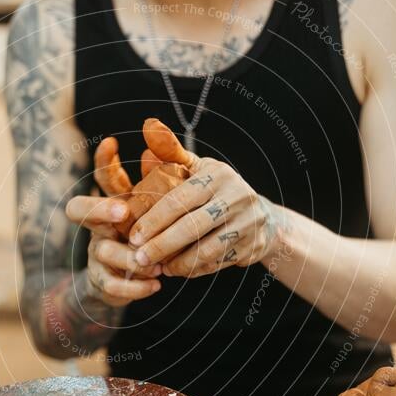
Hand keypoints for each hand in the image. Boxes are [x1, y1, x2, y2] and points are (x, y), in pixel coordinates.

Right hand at [67, 136, 161, 306]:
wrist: (125, 285)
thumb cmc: (147, 239)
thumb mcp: (157, 211)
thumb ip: (158, 183)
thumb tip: (153, 151)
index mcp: (114, 204)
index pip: (103, 178)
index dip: (104, 161)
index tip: (112, 143)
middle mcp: (98, 226)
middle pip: (78, 209)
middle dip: (98, 208)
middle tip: (123, 212)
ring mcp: (97, 252)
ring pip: (102, 250)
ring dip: (129, 257)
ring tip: (156, 265)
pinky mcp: (101, 281)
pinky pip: (111, 284)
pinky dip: (134, 287)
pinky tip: (156, 285)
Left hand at [129, 157, 282, 277]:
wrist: (262, 217)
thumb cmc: (216, 190)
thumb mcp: (196, 168)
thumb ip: (170, 151)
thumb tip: (148, 125)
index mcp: (216, 175)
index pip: (179, 199)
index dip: (154, 219)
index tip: (133, 235)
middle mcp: (235, 196)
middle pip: (192, 226)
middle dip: (161, 245)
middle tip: (139, 257)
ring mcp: (246, 223)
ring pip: (206, 249)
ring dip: (178, 262)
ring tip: (157, 267)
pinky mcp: (251, 246)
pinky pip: (217, 262)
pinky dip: (195, 269)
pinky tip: (177, 270)